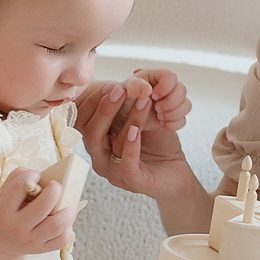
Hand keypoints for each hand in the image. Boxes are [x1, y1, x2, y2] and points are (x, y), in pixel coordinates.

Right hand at [0, 166, 78, 256]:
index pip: (19, 187)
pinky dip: (68, 230)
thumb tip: (41, 174)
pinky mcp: (40, 249)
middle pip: (43, 206)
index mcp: (3, 210)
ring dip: (67, 212)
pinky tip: (64, 222)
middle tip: (56, 185)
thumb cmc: (3, 212)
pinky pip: (61, 240)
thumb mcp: (1, 195)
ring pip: (56, 225)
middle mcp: (16, 227)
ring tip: (66, 206)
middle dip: (54, 191)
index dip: (31, 175)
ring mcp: (29, 241)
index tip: (36, 175)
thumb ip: (17, 179)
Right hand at [77, 69, 193, 197]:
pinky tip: (136, 129)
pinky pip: (126, 164)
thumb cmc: (156, 143)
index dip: (94, 102)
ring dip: (127, 119)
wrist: (176, 171)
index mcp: (97, 143)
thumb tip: (128, 77)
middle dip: (105, 107)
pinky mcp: (132, 182)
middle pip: (92, 132)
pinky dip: (131, 145)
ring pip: (111, 145)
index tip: (111, 84)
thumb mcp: (140, 118)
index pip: (83, 122)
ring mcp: (113, 172)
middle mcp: (100, 158)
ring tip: (143, 101)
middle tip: (120, 88)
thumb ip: (129, 103)